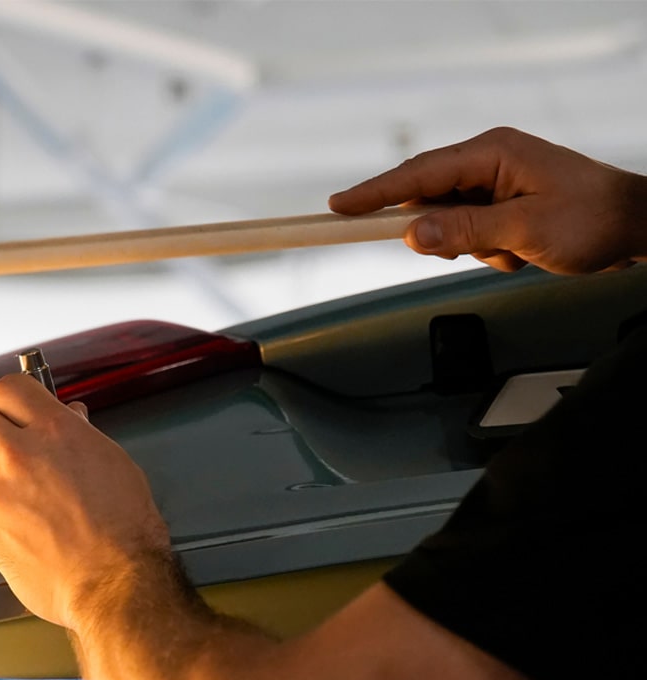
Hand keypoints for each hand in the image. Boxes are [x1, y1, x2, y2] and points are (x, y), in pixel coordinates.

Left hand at [0, 373, 169, 630]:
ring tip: (17, 491)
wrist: (114, 583)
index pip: (9, 389)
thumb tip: (68, 419)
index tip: (18, 409)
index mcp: (54, 431)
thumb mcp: (114, 464)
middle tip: (13, 447)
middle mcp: (20, 457)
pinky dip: (0, 516)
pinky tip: (27, 529)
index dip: (13, 399)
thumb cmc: (126, 529)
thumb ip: (80, 436)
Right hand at [329, 126, 646, 273]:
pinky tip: (518, 252)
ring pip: (446, 223)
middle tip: (478, 248)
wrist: (635, 227)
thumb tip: (413, 234)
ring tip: (513, 250)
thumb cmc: (592, 217)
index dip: (372, 194)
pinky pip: (468, 233)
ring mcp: (494, 183)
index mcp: (490, 153)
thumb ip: (464, 231)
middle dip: (443, 234)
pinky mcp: (500, 204)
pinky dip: (486, 251)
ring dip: (471, 247)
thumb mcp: (524, 228)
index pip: (416, 175)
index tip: (336, 210)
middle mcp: (488, 162)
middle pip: (426, 200)